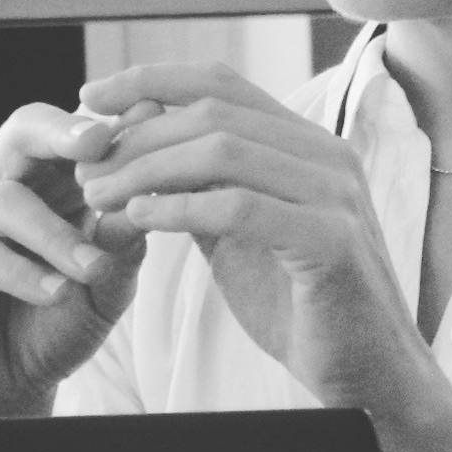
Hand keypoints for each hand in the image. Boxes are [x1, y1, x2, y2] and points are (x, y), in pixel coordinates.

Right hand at [0, 101, 160, 416]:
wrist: (8, 382)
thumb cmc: (60, 317)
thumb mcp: (107, 280)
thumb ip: (124, 238)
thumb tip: (156, 190)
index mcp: (44, 173)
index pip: (69, 129)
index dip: (104, 125)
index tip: (145, 121)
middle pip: (21, 132)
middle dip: (62, 135)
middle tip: (99, 146)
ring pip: (1, 198)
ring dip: (53, 234)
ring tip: (92, 268)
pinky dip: (17, 272)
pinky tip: (53, 291)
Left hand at [75, 63, 424, 402]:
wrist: (366, 371)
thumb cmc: (302, 305)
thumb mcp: (239, 236)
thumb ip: (202, 190)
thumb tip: (137, 151)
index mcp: (307, 145)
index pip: (222, 83)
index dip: (150, 80)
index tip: (89, 97)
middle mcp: (327, 155)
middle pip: (214, 111)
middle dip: (136, 135)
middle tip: (85, 168)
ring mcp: (335, 194)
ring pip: (224, 150)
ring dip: (147, 169)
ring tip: (99, 196)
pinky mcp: (332, 240)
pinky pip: (240, 207)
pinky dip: (180, 208)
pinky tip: (139, 221)